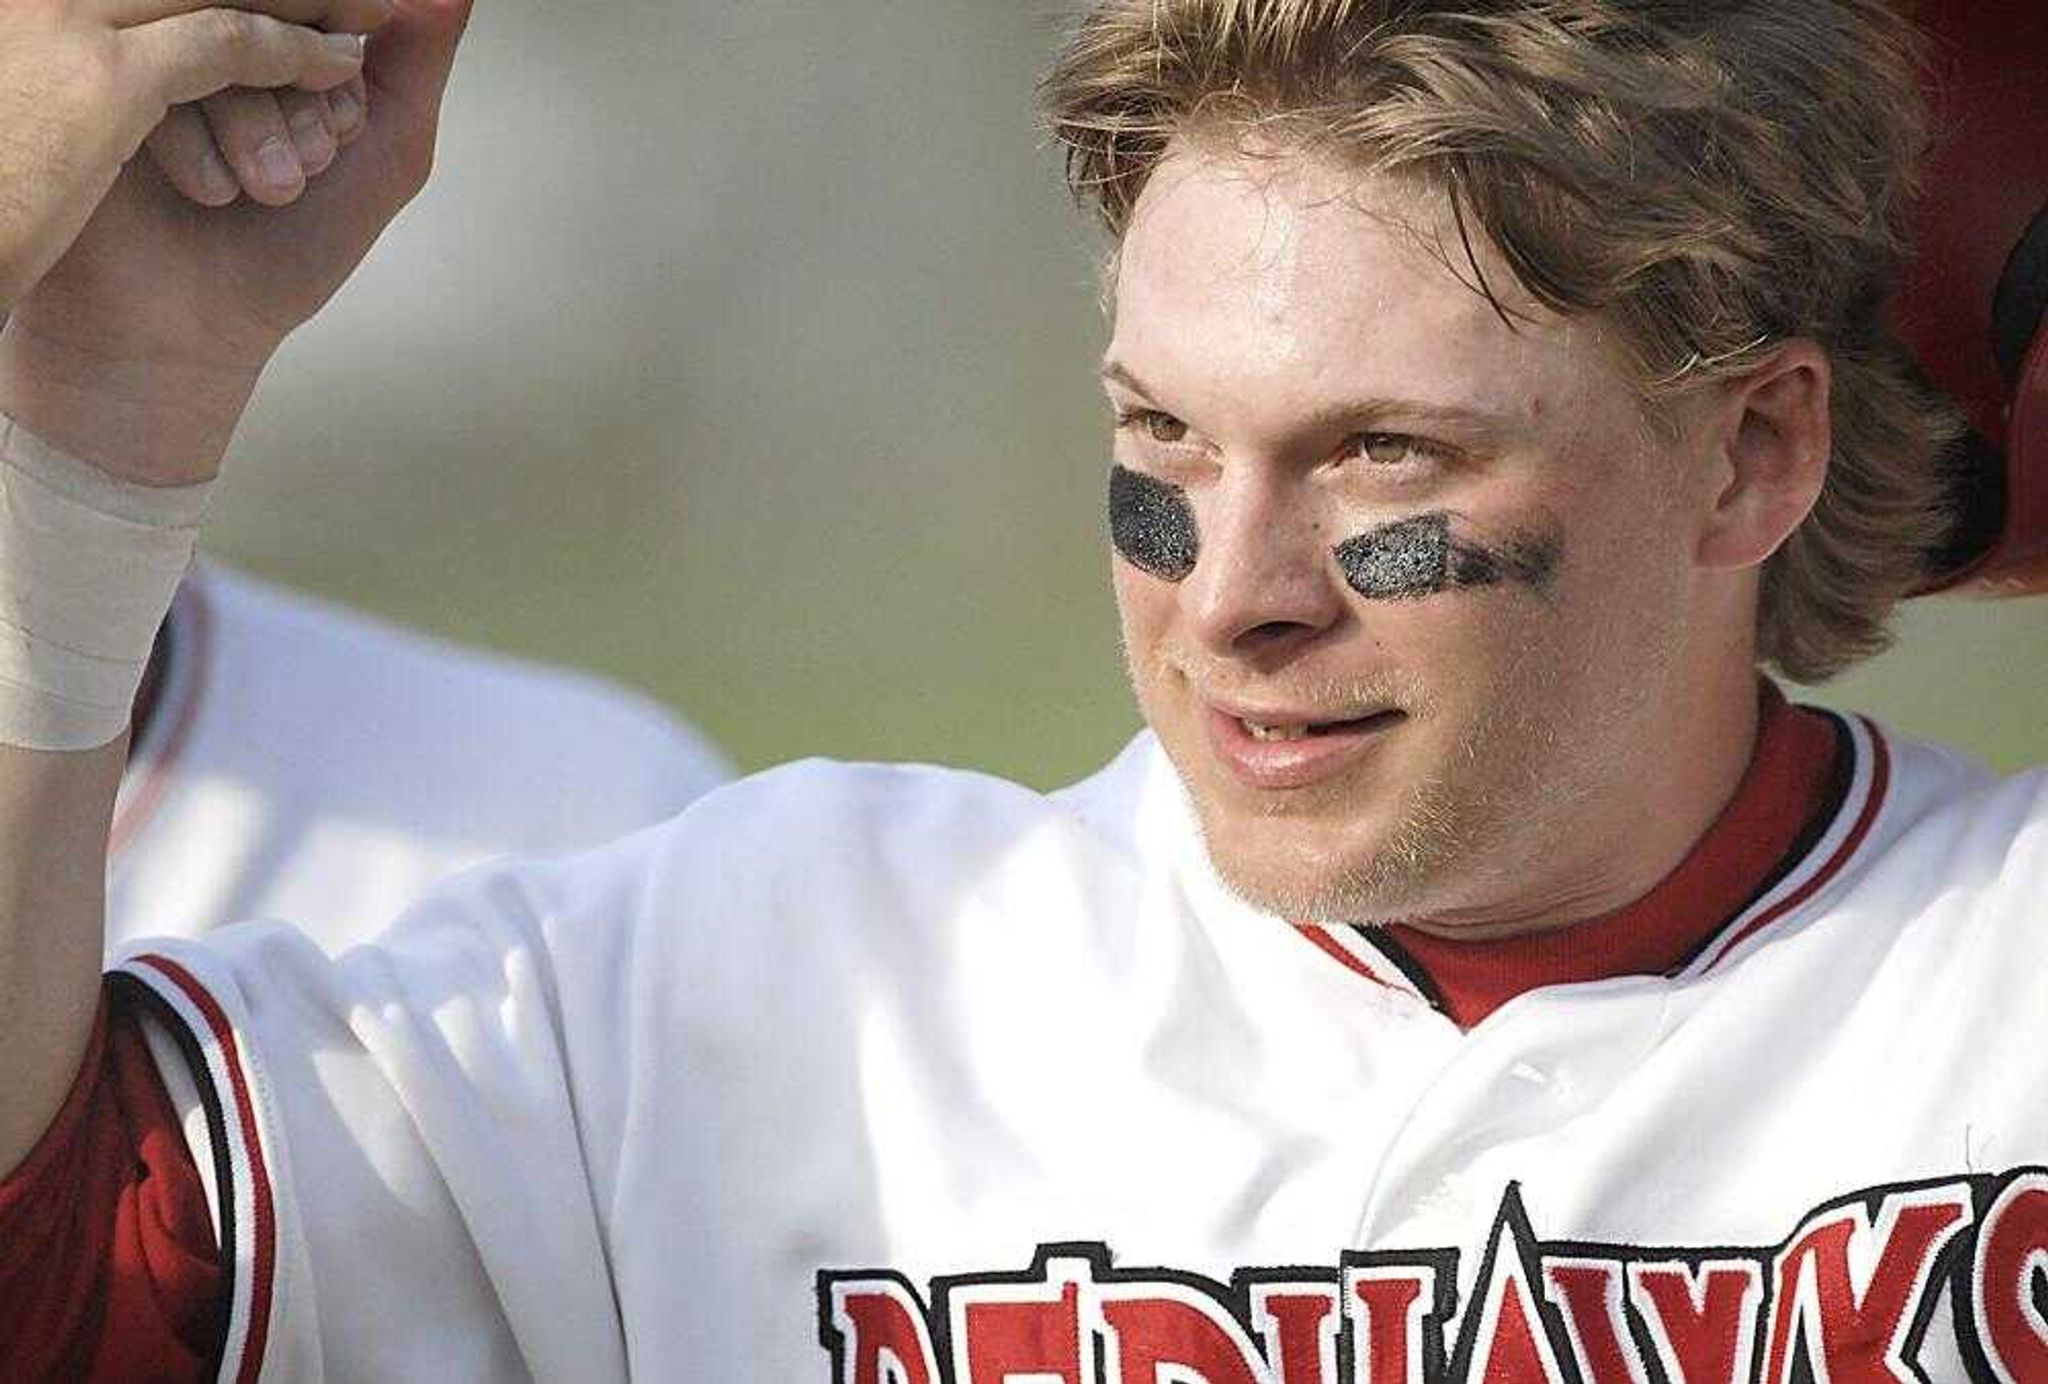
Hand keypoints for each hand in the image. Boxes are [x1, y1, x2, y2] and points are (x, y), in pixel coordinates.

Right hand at [0, 0, 474, 483]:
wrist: (201, 325)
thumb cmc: (289, 248)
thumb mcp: (387, 151)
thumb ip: (419, 62)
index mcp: (285, 38)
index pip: (332, 12)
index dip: (343, 80)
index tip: (341, 140)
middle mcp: (222, 39)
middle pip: (279, 21)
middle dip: (308, 110)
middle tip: (306, 174)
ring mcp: (164, 60)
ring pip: (224, 45)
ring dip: (259, 135)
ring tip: (263, 192)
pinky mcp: (110, 88)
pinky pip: (162, 77)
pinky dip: (202, 150)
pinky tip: (210, 193)